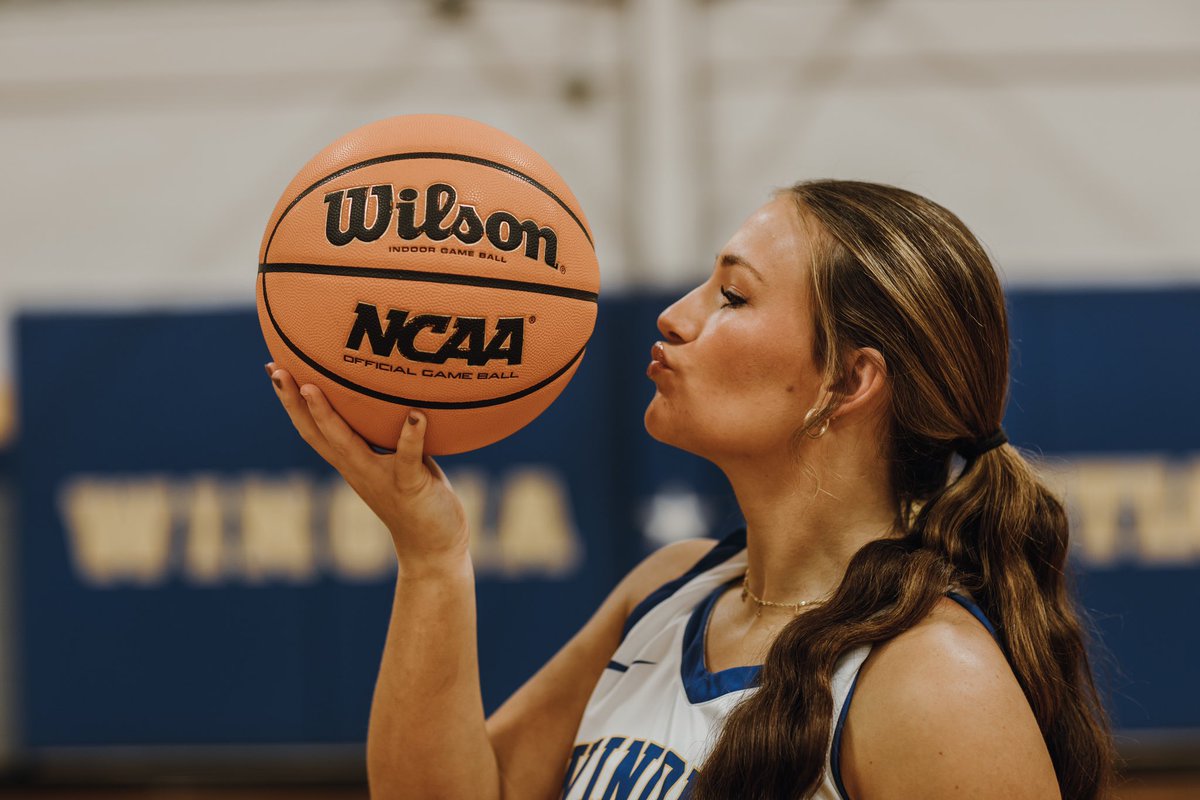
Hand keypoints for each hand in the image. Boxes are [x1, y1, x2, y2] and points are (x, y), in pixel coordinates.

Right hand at [266, 363, 469, 569]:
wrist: (433, 548)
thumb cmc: (418, 496)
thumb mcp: (400, 457)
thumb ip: (392, 430)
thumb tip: (394, 388)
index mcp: (351, 461)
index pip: (313, 427)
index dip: (292, 400)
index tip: (274, 367)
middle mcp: (357, 468)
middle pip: (316, 432)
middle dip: (293, 401)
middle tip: (276, 370)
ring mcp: (379, 478)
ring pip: (346, 444)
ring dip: (327, 416)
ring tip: (313, 386)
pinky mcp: (408, 487)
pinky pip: (408, 459)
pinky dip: (411, 436)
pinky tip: (416, 414)